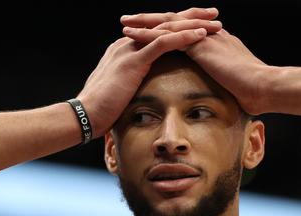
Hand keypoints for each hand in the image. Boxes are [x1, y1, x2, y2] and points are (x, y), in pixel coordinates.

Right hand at [76, 31, 209, 137]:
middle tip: (215, 14)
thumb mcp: (122, 91)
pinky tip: (201, 35)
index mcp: (127, 49)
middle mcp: (129, 43)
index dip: (181, 27)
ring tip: (215, 23)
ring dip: (194, 25)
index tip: (202, 26)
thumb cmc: (102, 109)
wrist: (84, 115)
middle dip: (192, 18)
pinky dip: (184, 38)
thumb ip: (133, 84)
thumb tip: (145, 91)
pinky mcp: (134, 61)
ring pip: (168, 30)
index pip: (158, 32)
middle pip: (166, 25)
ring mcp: (131, 50)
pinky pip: (163, 44)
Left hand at [122, 10, 269, 114]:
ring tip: (125, 22)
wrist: (263, 87)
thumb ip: (224, 83)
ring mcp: (205, 37)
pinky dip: (149, 35)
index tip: (152, 32)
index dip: (169, 31)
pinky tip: (133, 34)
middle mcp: (209, 35)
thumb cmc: (254, 93)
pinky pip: (169, 36)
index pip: (188, 32)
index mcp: (216, 43)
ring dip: (145, 23)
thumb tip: (222, 94)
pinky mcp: (200, 44)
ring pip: (169, 24)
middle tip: (131, 19)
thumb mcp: (235, 84)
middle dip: (152, 21)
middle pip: (175, 22)